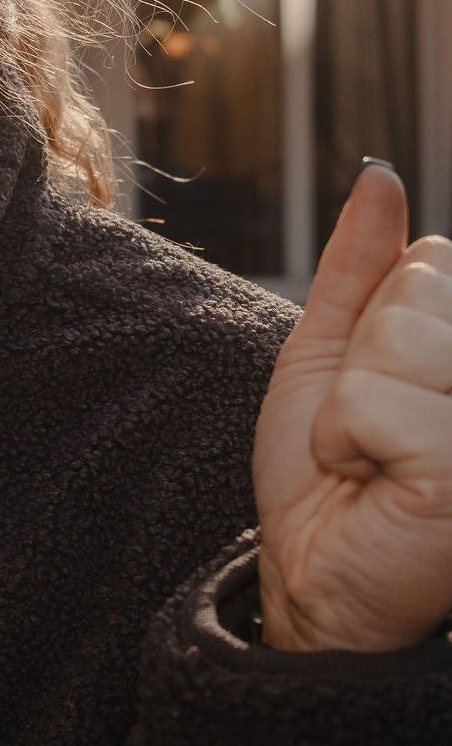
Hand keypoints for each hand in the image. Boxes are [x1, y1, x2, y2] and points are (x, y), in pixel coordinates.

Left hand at [252, 161, 451, 651]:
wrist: (310, 569)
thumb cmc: (329, 468)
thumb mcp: (334, 349)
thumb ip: (363, 265)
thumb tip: (379, 176)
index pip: (435, 266)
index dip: (385, 318)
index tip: (389, 389)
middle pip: (419, 292)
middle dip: (365, 357)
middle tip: (372, 431)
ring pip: (400, 338)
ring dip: (351, 400)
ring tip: (370, 456)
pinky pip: (378, 402)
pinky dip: (346, 436)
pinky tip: (370, 480)